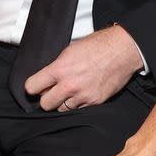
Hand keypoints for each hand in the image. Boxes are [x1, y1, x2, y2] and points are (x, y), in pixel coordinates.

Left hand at [20, 25, 143, 110]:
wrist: (123, 51)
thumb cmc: (99, 46)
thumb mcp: (70, 50)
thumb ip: (57, 66)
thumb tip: (47, 77)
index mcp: (60, 69)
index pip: (32, 87)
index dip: (32, 87)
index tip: (35, 87)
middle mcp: (69, 85)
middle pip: (45, 104)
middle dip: (46, 98)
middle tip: (51, 92)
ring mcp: (82, 95)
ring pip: (62, 109)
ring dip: (63, 102)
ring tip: (70, 91)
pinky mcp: (94, 102)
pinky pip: (78, 109)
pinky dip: (78, 104)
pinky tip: (82, 92)